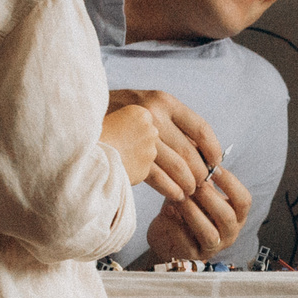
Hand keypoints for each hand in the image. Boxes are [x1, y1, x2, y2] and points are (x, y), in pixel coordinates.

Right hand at [106, 88, 220, 200]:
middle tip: (203, 184)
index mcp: (163, 102)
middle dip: (200, 172)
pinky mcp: (132, 156)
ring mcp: (143, 138)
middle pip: (190, 152)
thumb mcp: (147, 106)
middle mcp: (155, 117)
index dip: (213, 149)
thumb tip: (204, 153)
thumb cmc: (119, 115)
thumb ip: (173, 124)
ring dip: (188, 184)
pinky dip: (171, 189)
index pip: (200, 128)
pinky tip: (176, 195)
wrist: (81, 119)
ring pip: (178, 167)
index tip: (216, 162)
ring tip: (190, 191)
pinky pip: (160, 178)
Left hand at [146, 164, 252, 259]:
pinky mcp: (193, 256)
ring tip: (178, 197)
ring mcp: (213, 247)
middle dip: (209, 197)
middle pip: (227, 216)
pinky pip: (188, 243)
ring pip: (210, 232)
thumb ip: (201, 171)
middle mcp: (229, 232)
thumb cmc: (185, 207)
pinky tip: (166, 212)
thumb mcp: (196, 188)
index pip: (243, 200)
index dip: (230, 183)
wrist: (166, 234)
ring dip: (193, 212)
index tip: (213, 168)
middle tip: (193, 183)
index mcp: (235, 214)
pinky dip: (176, 226)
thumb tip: (198, 141)